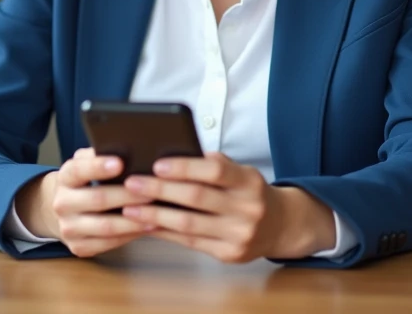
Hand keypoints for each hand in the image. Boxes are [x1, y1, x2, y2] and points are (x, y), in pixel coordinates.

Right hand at [14, 148, 154, 257]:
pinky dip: (130, 236)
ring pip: (105, 226)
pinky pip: (108, 244)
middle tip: (153, 191)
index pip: (79, 170)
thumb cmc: (86, 181)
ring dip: (133, 221)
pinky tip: (147, 227)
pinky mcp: (78, 247)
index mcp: (65, 177)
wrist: (64, 210)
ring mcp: (69, 228)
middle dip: (128, 196)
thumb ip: (101, 154)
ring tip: (156, 213)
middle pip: (98, 199)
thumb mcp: (87, 163)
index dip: (98, 167)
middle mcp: (62, 203)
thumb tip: (130, 147)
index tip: (120, 163)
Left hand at [119, 152, 335, 262]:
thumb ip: (214, 164)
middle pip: (196, 198)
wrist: (281, 226)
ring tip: (130, 207)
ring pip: (189, 225)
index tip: (157, 164)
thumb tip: (173, 156)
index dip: (184, 167)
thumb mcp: (241, 172)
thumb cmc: (250, 193)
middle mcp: (247, 209)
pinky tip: (147, 224)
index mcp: (248, 181)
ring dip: (155, 215)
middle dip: (160, 190)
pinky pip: (190, 243)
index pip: (215, 171)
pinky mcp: (229, 255)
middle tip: (132, 183)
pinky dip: (165, 233)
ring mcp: (239, 235)